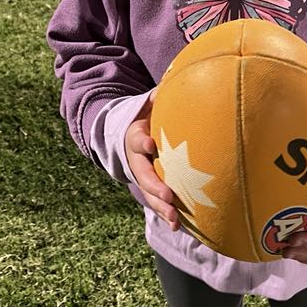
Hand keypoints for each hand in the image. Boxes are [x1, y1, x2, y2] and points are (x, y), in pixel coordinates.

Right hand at [124, 90, 179, 230]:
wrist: (126, 135)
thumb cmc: (146, 116)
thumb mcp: (148, 103)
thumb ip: (159, 95)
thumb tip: (172, 80)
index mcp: (135, 135)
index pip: (137, 138)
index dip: (143, 142)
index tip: (150, 144)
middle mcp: (136, 159)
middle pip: (143, 174)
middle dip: (155, 185)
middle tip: (168, 194)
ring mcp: (142, 175)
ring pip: (149, 193)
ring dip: (161, 207)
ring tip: (175, 219)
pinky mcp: (150, 187)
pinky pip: (156, 203)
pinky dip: (166, 214)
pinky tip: (179, 226)